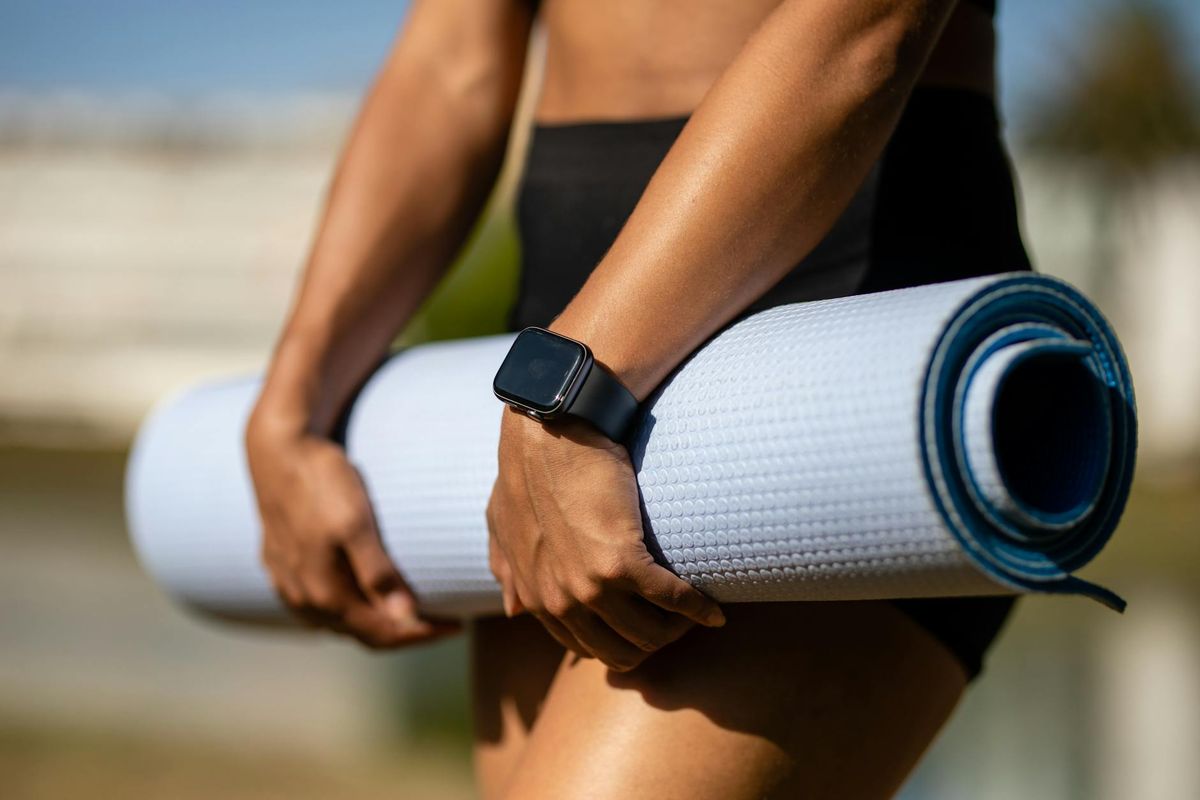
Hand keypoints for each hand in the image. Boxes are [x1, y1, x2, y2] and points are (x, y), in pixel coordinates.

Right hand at [246, 421, 459, 647]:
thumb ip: (378, 573)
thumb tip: (405, 617)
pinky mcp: (281, 569)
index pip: (383, 632)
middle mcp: (303, 599)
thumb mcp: (355, 523)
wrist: (276, 450)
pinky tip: (366, 597)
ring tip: (413, 611)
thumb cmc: (321, 482)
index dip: (422, 634)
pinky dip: (350, 610)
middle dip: (404, 631)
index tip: (457, 624)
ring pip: (340, 623)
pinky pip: (319, 608)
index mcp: (325, 593)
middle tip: (444, 619)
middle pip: (363, 633)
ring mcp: (288, 585)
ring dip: (377, 623)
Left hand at [486, 409, 724, 671]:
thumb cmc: (528, 467)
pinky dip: (698, 609)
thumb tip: (513, 611)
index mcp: (535, 597)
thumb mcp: (502, 521)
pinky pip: (672, 601)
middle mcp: (560, 601)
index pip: (586, 647)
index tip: (642, 624)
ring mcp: (589, 587)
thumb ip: (505, 566)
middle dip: (653, 642)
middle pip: (622, 651)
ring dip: (678, 628)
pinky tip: (714, 610)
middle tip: (675, 620)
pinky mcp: (621, 564)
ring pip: (650, 634)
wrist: (551, 429)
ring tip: (694, 608)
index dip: (620, 642)